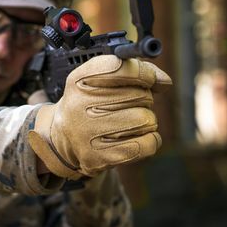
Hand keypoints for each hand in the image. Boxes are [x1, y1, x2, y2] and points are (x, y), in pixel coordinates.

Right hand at [28, 55, 171, 179]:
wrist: (63, 139)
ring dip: (147, 120)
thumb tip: (164, 81)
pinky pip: (147, 144)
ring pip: (146, 119)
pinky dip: (150, 140)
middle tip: (131, 104)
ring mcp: (88, 133)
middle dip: (145, 98)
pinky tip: (137, 136)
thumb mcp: (100, 79)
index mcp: (79, 80)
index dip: (145, 73)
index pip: (122, 68)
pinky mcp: (100, 157)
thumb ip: (134, 71)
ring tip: (131, 121)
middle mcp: (80, 105)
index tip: (151, 79)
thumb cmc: (89, 104)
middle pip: (140, 95)